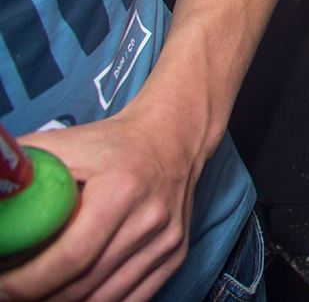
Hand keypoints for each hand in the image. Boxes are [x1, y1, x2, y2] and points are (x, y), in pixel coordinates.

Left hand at [0, 110, 204, 301]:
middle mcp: (149, 220)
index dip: (26, 282)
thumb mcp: (66, 145)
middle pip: (83, 284)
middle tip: (10, 292)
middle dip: (37, 297)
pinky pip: (131, 300)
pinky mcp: (175, 255)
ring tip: (38, 293)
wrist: (174, 137)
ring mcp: (166, 241)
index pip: (69, 257)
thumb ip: (26, 169)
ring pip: (104, 298)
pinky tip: (71, 295)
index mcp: (121, 191)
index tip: (0, 286)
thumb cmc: (114, 144)